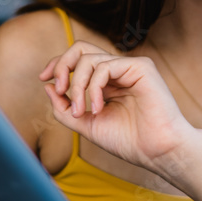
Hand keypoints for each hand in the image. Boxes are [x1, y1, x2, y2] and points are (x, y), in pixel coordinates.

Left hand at [39, 40, 201, 187]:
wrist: (157, 151)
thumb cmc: (129, 141)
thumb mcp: (86, 124)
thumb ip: (65, 107)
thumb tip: (47, 85)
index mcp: (107, 82)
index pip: (77, 60)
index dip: (58, 65)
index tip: (44, 80)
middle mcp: (117, 71)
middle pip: (80, 48)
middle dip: (62, 64)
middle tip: (58, 88)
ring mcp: (129, 67)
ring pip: (89, 58)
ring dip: (77, 86)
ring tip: (82, 112)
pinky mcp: (140, 67)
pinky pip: (104, 66)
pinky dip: (93, 87)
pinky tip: (98, 108)